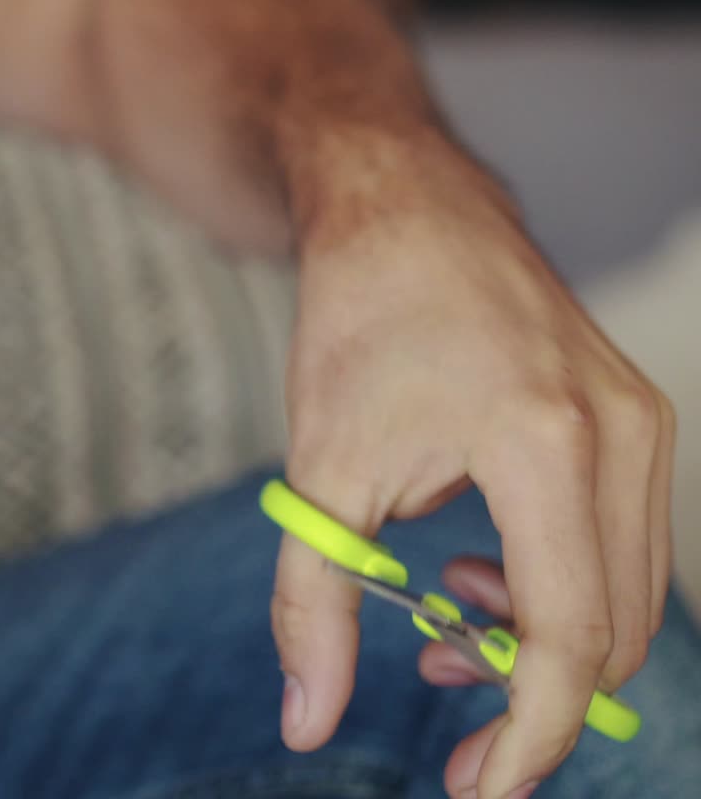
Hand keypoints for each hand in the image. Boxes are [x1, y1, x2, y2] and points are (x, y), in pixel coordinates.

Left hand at [269, 141, 674, 798]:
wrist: (400, 206)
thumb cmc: (357, 318)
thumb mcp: (321, 460)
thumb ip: (313, 597)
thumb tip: (308, 720)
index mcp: (547, 443)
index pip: (568, 639)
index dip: (529, 737)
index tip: (476, 788)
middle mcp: (620, 432)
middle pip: (616, 629)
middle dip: (533, 688)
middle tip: (438, 680)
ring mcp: (639, 416)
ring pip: (631, 590)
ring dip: (547, 632)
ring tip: (448, 609)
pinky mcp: (632, 408)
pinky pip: (626, 535)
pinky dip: (565, 576)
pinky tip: (483, 555)